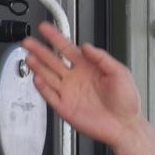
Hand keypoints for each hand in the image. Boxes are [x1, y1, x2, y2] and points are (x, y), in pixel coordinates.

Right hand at [26, 22, 154, 154]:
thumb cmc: (126, 101)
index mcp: (87, 67)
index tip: (45, 29)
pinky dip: (42, 87)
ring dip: (38, 66)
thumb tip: (86, 46)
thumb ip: (102, 58)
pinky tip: (37, 78)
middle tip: (28, 41)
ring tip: (29, 56)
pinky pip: (50, 95)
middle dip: (40, 50)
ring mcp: (69, 92)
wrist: (125, 125)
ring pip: (48, 76)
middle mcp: (75, 78)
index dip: (55, 37)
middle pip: (52, 60)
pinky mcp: (65, 107)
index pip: (67, 48)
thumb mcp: (119, 72)